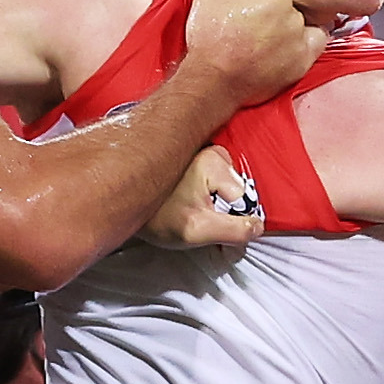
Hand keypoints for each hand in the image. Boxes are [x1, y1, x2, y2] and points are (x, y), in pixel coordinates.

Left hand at [140, 142, 265, 251]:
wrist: (125, 202)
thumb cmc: (156, 216)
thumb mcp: (196, 230)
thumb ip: (233, 231)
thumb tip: (258, 227)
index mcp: (214, 162)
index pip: (245, 201)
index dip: (236, 223)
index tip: (217, 233)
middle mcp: (214, 151)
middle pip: (241, 194)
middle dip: (230, 216)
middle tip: (204, 226)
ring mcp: (208, 153)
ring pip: (232, 190)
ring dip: (220, 209)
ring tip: (194, 213)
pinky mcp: (201, 159)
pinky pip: (221, 183)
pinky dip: (212, 198)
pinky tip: (192, 203)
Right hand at [180, 0, 326, 99]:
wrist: (212, 80)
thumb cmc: (210, 38)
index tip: (237, 6)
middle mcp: (293, 15)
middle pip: (282, 3)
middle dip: (266, 9)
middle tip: (247, 24)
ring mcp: (299, 40)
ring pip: (298, 20)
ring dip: (285, 25)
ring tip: (264, 37)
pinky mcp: (302, 62)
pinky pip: (316, 41)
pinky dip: (305, 39)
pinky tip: (288, 43)